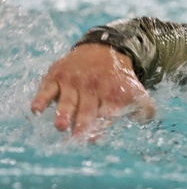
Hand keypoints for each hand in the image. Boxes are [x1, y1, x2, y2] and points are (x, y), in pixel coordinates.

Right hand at [31, 43, 155, 136]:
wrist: (104, 49)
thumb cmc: (119, 79)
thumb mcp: (136, 90)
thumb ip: (144, 108)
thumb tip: (147, 119)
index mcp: (112, 94)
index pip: (106, 114)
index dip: (101, 126)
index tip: (95, 138)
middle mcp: (93, 88)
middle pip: (87, 110)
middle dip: (82, 124)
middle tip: (77, 137)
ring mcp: (74, 82)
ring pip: (68, 100)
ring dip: (64, 113)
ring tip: (60, 126)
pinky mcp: (58, 75)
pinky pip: (48, 88)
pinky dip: (41, 98)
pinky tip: (36, 109)